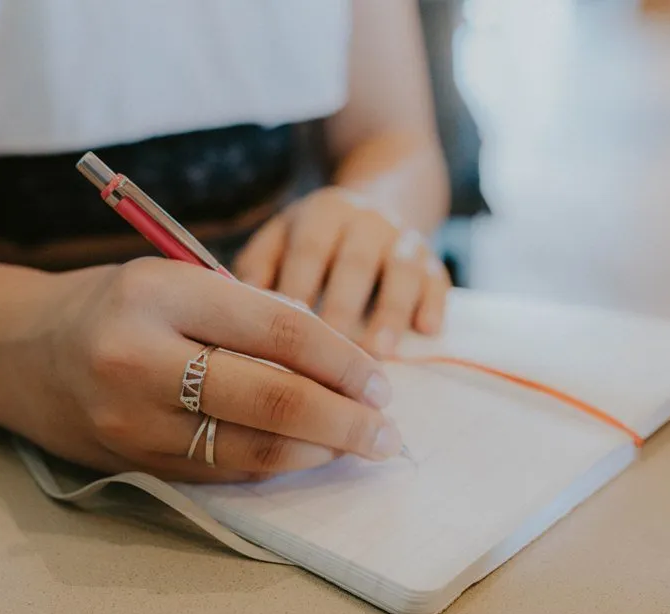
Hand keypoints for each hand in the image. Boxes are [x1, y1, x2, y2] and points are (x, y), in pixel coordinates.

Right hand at [0, 258, 401, 482]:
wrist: (14, 352)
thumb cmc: (108, 304)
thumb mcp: (172, 281)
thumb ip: (246, 313)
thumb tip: (336, 360)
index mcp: (160, 293)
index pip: (279, 330)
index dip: (343, 360)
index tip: (380, 381)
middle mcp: (140, 358)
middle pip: (273, 400)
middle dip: (346, 422)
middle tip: (387, 433)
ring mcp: (131, 420)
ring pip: (251, 449)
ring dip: (317, 453)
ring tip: (356, 447)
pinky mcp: (131, 462)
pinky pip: (221, 471)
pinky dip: (273, 465)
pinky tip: (303, 456)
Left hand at [233, 187, 450, 355]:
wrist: (379, 200)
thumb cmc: (313, 241)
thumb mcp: (280, 240)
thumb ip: (258, 271)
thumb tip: (231, 315)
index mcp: (321, 214)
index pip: (308, 250)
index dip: (298, 289)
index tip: (283, 336)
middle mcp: (365, 219)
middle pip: (354, 263)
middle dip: (343, 309)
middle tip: (329, 358)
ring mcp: (403, 238)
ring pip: (400, 272)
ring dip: (390, 312)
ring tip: (379, 353)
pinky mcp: (432, 259)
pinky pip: (438, 279)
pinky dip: (434, 303)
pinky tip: (427, 330)